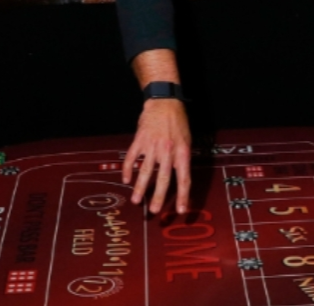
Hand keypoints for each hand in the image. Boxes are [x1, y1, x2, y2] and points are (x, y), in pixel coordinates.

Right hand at [123, 99, 191, 215]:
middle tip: (154, 211)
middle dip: (158, 197)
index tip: (180, 211)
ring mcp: (153, 146)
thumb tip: (181, 179)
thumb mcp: (187, 140)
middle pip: (163, 178)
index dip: (182, 196)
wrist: (165, 102)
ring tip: (136, 201)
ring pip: (145, 171)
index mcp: (182, 152)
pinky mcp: (140, 140)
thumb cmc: (178, 122)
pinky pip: (132, 157)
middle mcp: (168, 151)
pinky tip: (126, 179)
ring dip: (140, 187)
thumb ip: (183, 159)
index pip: (183, 179)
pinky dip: (128, 169)